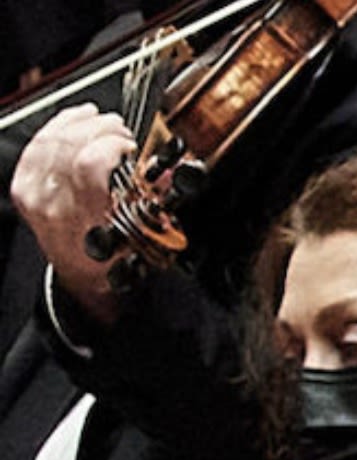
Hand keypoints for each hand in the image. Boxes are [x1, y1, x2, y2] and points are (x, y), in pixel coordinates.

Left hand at [9, 105, 135, 323]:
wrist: (83, 275)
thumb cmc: (112, 259)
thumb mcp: (145, 237)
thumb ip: (156, 202)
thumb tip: (167, 171)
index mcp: (86, 218)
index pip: (89, 163)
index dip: (111, 143)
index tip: (130, 145)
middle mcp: (54, 205)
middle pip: (68, 145)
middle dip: (98, 127)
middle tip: (119, 130)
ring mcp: (34, 196)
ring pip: (49, 141)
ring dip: (78, 123)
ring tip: (101, 122)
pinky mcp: (22, 188)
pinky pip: (35, 147)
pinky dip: (56, 127)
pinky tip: (75, 120)